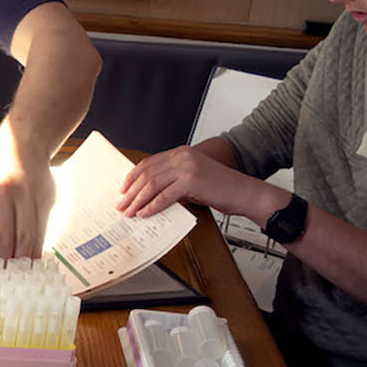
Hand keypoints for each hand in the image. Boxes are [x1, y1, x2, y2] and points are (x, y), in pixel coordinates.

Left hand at [0, 137, 55, 288]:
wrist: (23, 144)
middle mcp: (1, 194)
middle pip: (2, 241)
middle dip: (0, 268)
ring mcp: (25, 196)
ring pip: (25, 239)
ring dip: (20, 264)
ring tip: (15, 280)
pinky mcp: (44, 198)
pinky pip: (40, 232)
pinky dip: (35, 252)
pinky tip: (30, 264)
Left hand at [118, 145, 277, 220]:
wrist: (244, 193)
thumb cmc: (220, 188)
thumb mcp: (192, 179)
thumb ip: (172, 181)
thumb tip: (147, 194)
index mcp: (180, 153)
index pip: (149, 163)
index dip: (133, 177)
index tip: (123, 189)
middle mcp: (182, 156)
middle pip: (147, 174)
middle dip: (131, 191)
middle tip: (121, 205)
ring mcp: (187, 167)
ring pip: (153, 184)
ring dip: (138, 200)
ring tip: (129, 212)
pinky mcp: (192, 180)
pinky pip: (165, 195)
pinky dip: (153, 206)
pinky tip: (145, 214)